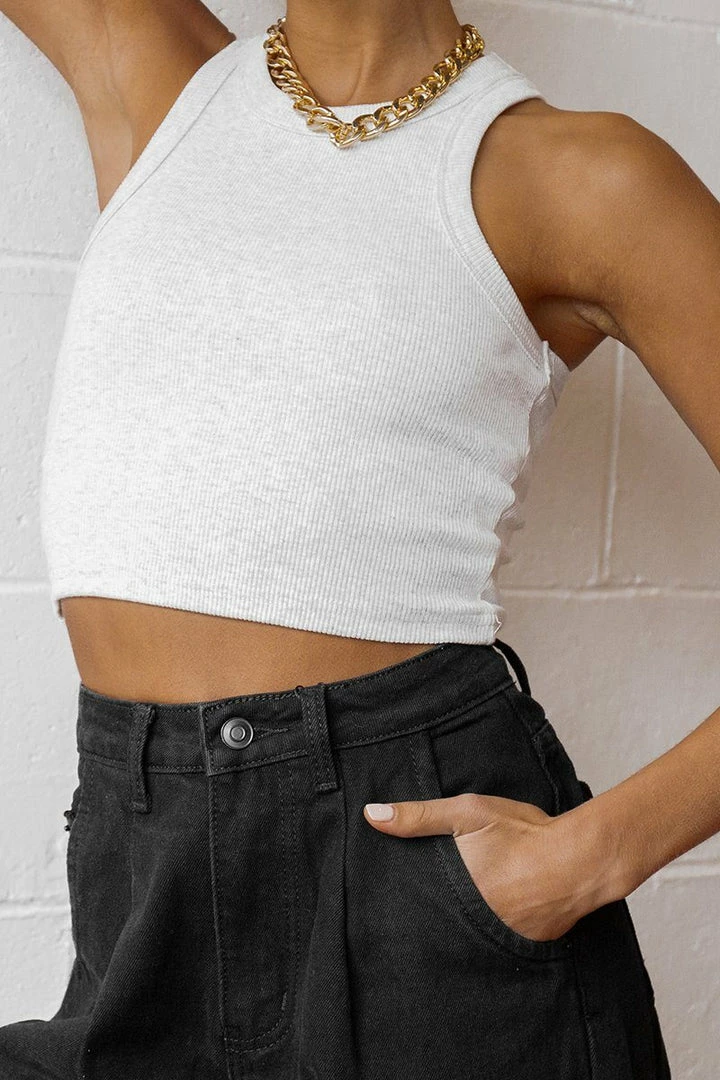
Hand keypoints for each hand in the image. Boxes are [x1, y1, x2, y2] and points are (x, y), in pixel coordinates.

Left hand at [363, 792, 615, 941]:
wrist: (580, 860)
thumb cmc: (522, 833)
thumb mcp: (467, 813)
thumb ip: (418, 816)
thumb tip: (370, 815)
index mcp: (452, 893)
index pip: (414, 908)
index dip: (401, 907)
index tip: (384, 907)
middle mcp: (471, 923)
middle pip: (439, 925)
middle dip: (430, 920)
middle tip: (413, 919)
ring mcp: (498, 938)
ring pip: (468, 937)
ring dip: (461, 928)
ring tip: (457, 917)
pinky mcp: (524, 945)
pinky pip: (499, 939)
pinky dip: (493, 930)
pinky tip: (495, 917)